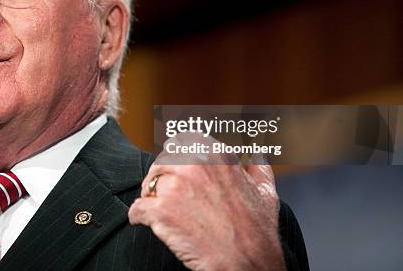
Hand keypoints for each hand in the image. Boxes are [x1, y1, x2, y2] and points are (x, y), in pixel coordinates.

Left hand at [128, 136, 284, 270]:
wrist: (249, 265)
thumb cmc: (258, 233)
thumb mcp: (265, 193)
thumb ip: (258, 168)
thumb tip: (256, 155)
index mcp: (215, 154)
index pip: (180, 144)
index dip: (175, 161)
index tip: (176, 175)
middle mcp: (193, 164)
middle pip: (160, 163)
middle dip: (160, 178)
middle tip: (165, 196)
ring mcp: (175, 186)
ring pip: (148, 185)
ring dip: (150, 198)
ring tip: (160, 213)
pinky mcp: (161, 210)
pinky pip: (138, 208)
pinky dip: (138, 217)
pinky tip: (144, 222)